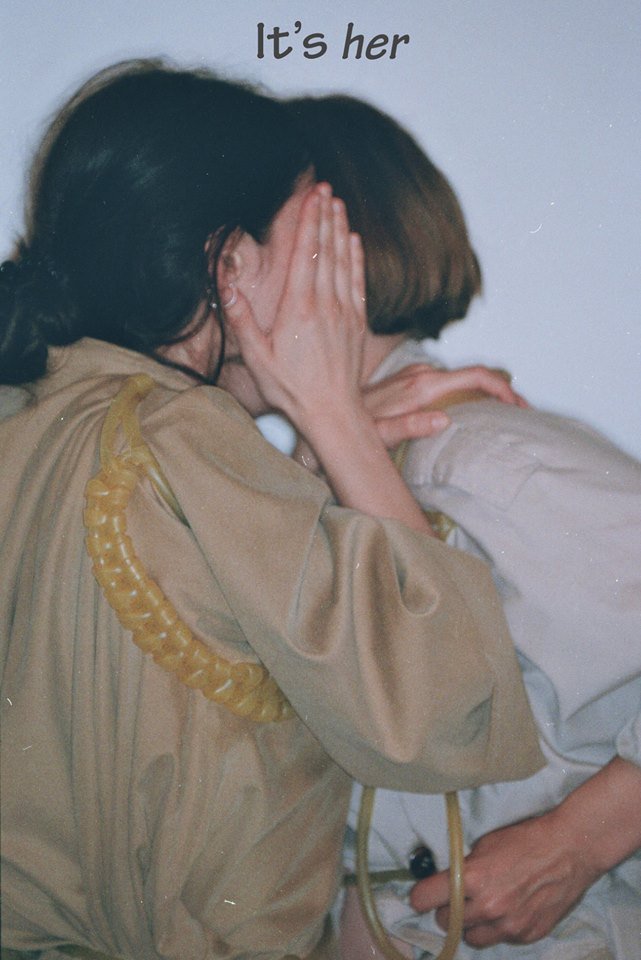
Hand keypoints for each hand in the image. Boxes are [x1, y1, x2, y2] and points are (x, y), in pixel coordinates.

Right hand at [224, 183, 366, 434]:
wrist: (332, 413)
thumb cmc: (290, 389)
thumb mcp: (256, 357)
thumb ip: (241, 318)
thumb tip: (225, 282)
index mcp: (298, 309)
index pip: (306, 254)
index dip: (309, 222)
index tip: (311, 196)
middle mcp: (325, 305)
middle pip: (327, 250)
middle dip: (325, 216)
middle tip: (325, 187)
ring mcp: (345, 313)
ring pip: (345, 261)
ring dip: (341, 230)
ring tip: (338, 204)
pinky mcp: (357, 323)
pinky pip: (358, 281)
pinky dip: (356, 257)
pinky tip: (354, 240)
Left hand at [363, 364, 526, 449]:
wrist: (329, 410)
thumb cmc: (353, 428)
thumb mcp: (379, 435)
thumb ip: (409, 427)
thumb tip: (443, 421)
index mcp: (422, 386)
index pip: (476, 376)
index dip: (504, 389)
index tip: (521, 406)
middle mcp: (423, 374)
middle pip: (476, 376)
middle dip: (504, 393)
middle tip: (524, 416)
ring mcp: (418, 374)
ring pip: (463, 378)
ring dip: (487, 394)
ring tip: (506, 416)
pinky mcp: (413, 378)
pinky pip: (450, 382)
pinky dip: (469, 394)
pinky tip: (476, 411)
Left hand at [409, 813, 596, 947]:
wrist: (570, 850)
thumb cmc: (527, 839)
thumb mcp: (486, 844)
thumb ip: (465, 866)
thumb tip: (449, 879)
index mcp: (474, 878)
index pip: (426, 898)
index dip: (420, 896)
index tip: (420, 896)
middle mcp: (488, 906)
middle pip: (446, 922)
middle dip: (448, 909)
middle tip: (457, 898)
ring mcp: (509, 925)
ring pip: (471, 938)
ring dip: (470, 925)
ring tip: (481, 907)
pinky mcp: (527, 935)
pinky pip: (499, 939)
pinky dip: (498, 928)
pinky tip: (509, 909)